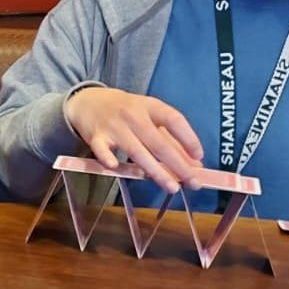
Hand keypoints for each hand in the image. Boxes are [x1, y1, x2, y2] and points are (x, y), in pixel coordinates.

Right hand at [64, 86, 204, 194]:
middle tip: (193, 182)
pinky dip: (107, 158)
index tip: (199, 156)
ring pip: (136, 151)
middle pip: (158, 142)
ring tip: (173, 187)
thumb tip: (196, 163)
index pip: (174, 120)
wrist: (88, 101)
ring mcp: (114, 126)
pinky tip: (115, 168)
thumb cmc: (125, 110)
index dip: (188, 138)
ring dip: (155, 171)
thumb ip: (171, 139)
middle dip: (178, 164)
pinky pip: (101, 149)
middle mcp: (133, 114)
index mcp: (150, 106)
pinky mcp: (96, 137)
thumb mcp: (149, 116)